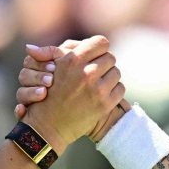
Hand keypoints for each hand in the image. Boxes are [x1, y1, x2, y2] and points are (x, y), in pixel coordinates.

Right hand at [17, 36, 124, 151]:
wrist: (48, 126)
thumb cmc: (49, 93)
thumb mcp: (53, 67)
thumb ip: (66, 50)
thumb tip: (76, 43)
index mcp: (73, 60)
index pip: (101, 42)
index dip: (99, 48)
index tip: (95, 55)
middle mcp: (86, 73)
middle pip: (110, 57)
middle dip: (104, 63)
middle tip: (96, 71)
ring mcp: (97, 90)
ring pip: (116, 72)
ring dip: (109, 77)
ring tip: (98, 83)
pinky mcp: (105, 105)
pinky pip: (120, 89)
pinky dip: (113, 91)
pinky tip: (102, 94)